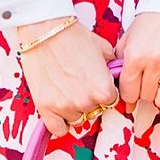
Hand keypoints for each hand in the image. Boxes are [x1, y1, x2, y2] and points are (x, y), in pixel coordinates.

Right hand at [17, 17, 116, 136]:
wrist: (44, 30)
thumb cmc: (74, 36)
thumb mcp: (103, 48)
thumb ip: (112, 67)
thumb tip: (115, 75)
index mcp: (104, 90)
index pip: (111, 102)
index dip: (104, 92)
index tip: (95, 85)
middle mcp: (86, 102)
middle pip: (93, 111)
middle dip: (89, 100)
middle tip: (78, 84)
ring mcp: (65, 107)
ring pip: (76, 119)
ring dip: (74, 110)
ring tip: (66, 92)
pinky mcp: (46, 108)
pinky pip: (57, 129)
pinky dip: (59, 123)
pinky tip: (58, 111)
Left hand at [114, 12, 159, 116]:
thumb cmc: (153, 20)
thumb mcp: (128, 38)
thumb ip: (121, 63)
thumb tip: (118, 86)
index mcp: (136, 55)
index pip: (128, 92)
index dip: (128, 96)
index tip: (131, 94)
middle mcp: (156, 61)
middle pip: (146, 97)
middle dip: (144, 93)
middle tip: (147, 84)